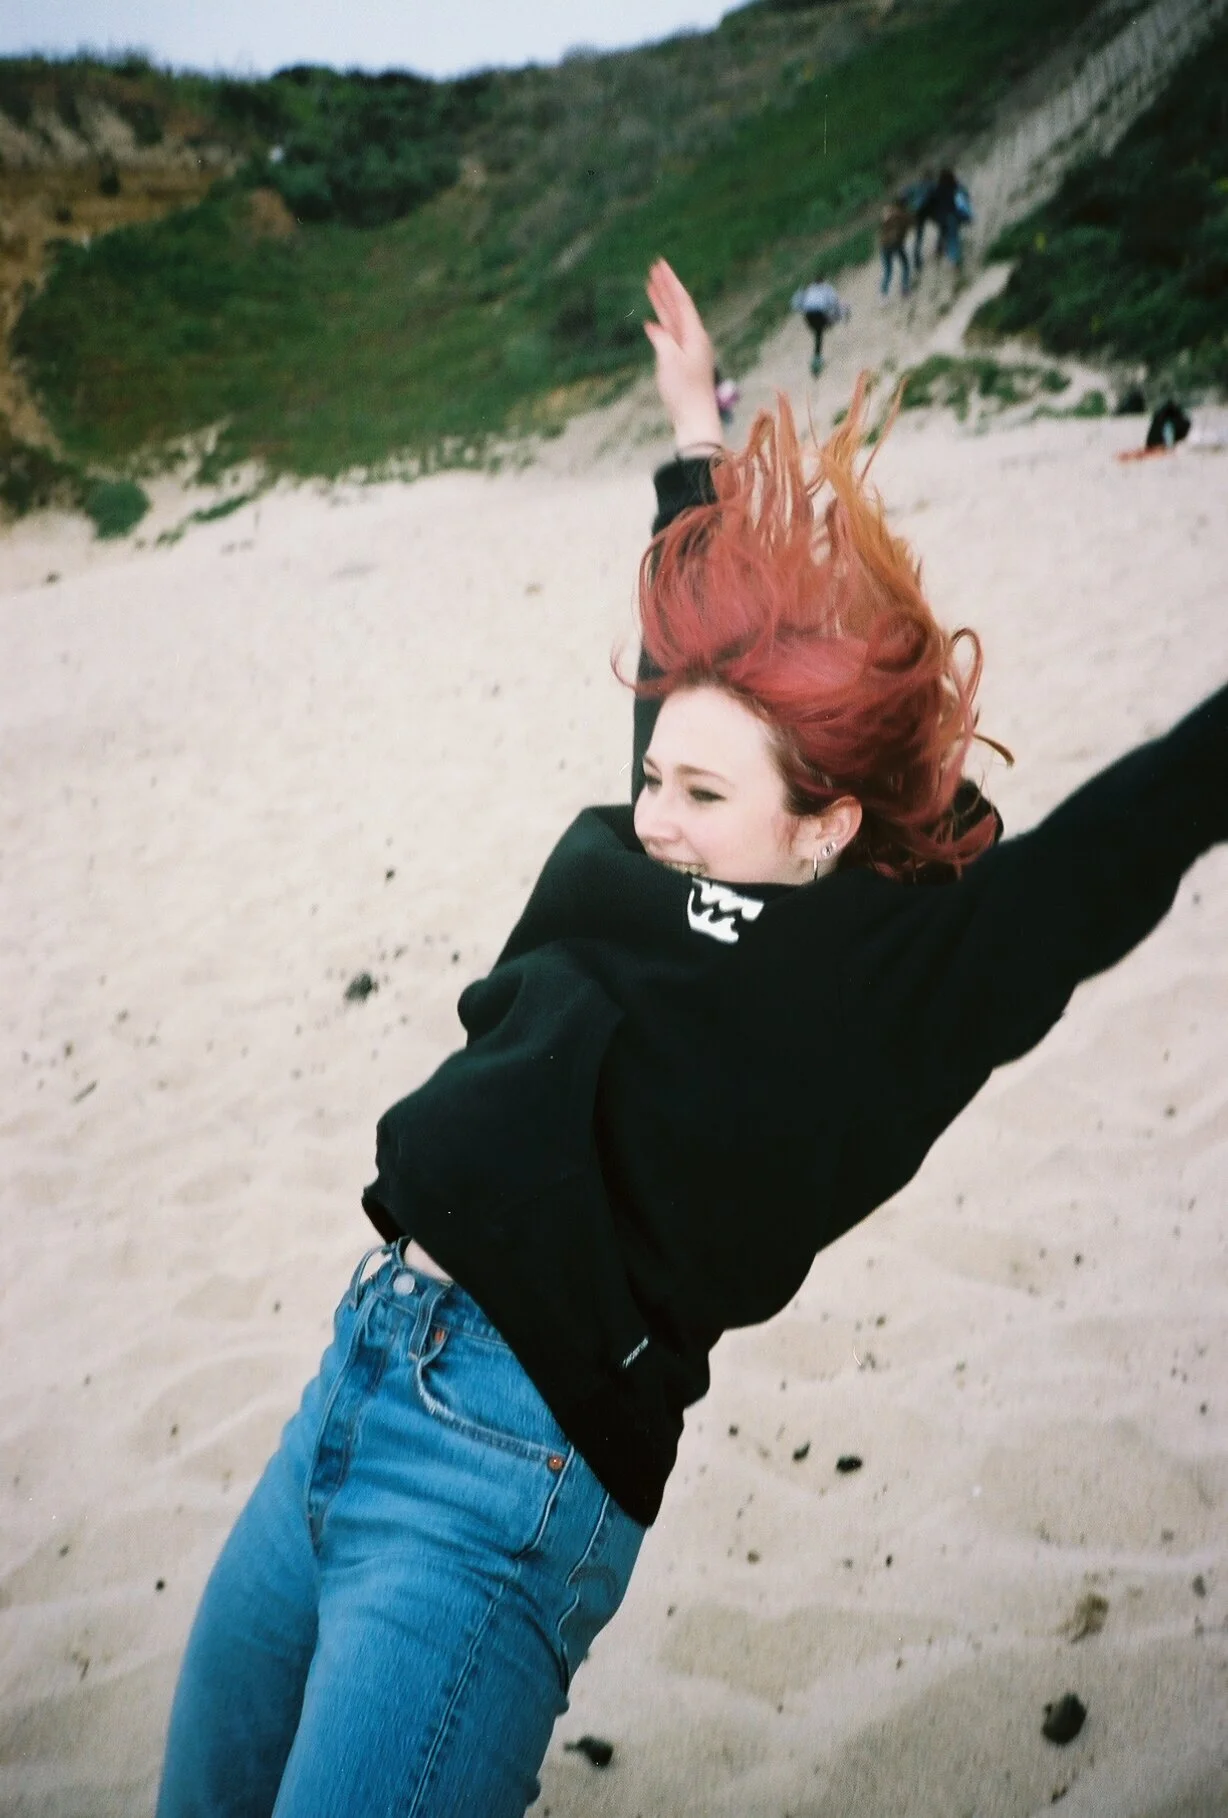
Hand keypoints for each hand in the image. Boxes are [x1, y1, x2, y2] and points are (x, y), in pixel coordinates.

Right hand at [644, 259, 723, 454]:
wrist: (695, 418)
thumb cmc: (684, 391)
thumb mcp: (669, 360)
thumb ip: (662, 339)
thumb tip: (654, 328)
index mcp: (695, 334)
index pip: (682, 301)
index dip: (670, 282)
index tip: (660, 265)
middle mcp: (694, 339)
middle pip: (678, 307)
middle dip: (666, 288)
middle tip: (654, 268)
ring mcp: (688, 350)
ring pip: (673, 321)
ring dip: (662, 305)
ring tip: (651, 287)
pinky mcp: (682, 362)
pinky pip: (671, 338)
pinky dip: (661, 327)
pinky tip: (652, 322)